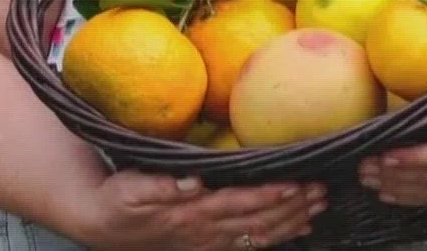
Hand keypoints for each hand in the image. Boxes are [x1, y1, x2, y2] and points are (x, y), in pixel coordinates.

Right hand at [71, 169, 328, 250]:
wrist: (104, 224)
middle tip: (322, 191)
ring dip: (291, 221)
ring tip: (320, 206)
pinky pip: (250, 243)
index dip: (268, 196)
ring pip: (258, 233)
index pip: (238, 203)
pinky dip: (277, 235)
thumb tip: (192, 181)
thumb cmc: (120, 199)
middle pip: (256, 220)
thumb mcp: (132, 188)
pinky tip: (301, 227)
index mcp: (191, 212)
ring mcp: (209, 240)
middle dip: (291, 207)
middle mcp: (206, 229)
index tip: (296, 185)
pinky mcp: (210, 244)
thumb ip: (162, 186)